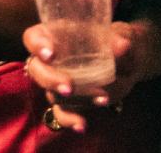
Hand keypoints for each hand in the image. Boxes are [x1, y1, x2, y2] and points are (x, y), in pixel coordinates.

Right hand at [24, 20, 144, 131]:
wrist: (126, 63)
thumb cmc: (116, 41)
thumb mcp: (120, 35)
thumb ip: (119, 39)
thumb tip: (122, 46)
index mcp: (55, 36)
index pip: (34, 38)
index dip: (37, 45)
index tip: (50, 54)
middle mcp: (52, 60)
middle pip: (36, 69)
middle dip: (50, 79)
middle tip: (69, 87)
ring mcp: (58, 82)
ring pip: (50, 93)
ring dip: (70, 101)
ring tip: (101, 100)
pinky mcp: (69, 102)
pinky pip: (61, 113)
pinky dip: (70, 120)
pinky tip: (82, 125)